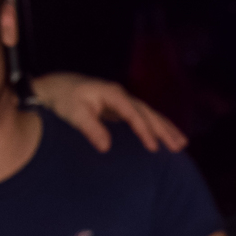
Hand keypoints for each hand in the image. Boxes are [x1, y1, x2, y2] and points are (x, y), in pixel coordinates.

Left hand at [31, 73, 187, 153]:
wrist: (54, 87)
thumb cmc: (64, 99)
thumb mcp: (74, 113)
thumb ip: (91, 128)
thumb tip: (106, 147)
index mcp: (113, 95)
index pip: (134, 115)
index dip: (144, 131)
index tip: (154, 148)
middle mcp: (122, 95)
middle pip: (149, 113)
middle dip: (165, 130)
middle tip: (179, 147)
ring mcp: (123, 100)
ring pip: (149, 114)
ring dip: (165, 128)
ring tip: (181, 143)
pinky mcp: (120, 107)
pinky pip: (143, 117)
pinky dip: (156, 126)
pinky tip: (164, 136)